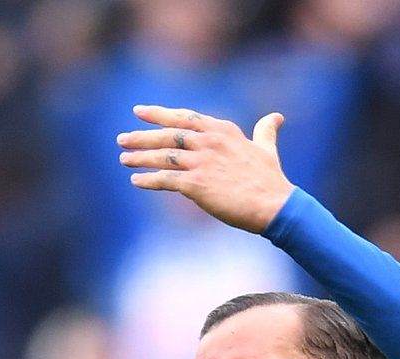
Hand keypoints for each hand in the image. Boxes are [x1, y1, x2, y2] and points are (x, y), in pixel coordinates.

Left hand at [116, 105, 292, 232]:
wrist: (274, 205)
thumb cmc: (271, 180)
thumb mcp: (266, 148)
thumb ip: (265, 131)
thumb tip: (277, 117)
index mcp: (222, 130)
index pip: (184, 118)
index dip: (159, 114)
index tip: (140, 112)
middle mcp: (208, 141)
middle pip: (167, 134)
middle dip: (142, 136)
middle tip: (122, 139)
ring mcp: (201, 161)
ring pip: (162, 156)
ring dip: (140, 157)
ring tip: (124, 159)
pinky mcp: (196, 184)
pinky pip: (165, 179)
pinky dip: (148, 180)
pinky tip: (136, 181)